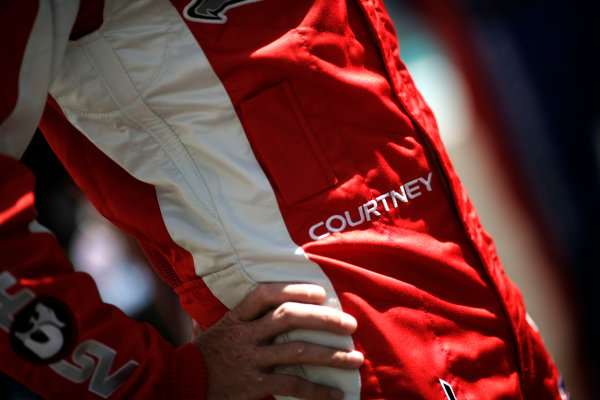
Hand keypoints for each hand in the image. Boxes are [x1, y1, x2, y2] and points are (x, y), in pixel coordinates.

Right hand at [191, 283, 362, 399]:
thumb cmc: (205, 355)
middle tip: (350, 324)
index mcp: (236, 318)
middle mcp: (244, 335)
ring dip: (331, 354)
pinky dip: (316, 390)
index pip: (265, 295)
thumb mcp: (219, 328)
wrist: (180, 383)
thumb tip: (272, 302)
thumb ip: (243, 317)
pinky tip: (335, 393)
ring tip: (355, 357)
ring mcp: (249, 360)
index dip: (294, 290)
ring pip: (296, 351)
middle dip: (323, 319)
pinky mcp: (252, 386)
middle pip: (288, 318)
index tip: (320, 293)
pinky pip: (290, 386)